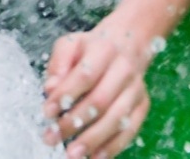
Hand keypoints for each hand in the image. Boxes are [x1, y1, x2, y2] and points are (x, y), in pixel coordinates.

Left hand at [41, 28, 150, 158]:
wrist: (128, 42)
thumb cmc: (93, 48)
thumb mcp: (71, 45)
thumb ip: (59, 64)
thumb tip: (50, 89)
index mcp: (104, 50)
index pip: (85, 75)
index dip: (66, 95)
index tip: (47, 112)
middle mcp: (124, 69)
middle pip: (101, 100)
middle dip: (74, 123)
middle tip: (51, 137)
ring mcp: (136, 89)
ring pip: (117, 119)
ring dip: (92, 140)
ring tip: (71, 154)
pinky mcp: (143, 105)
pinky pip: (130, 130)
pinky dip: (112, 147)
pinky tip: (94, 156)